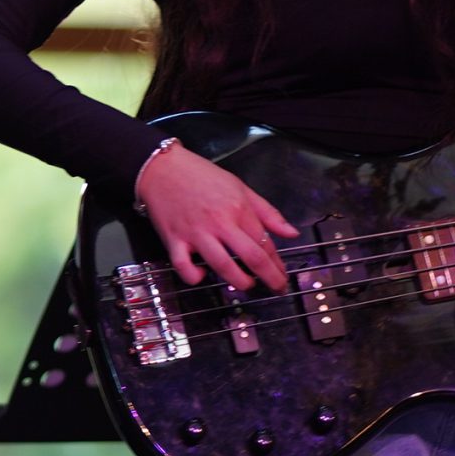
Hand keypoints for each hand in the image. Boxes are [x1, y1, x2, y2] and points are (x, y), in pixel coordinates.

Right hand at [137, 144, 299, 291]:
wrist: (163, 168)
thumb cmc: (201, 176)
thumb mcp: (240, 187)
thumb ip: (267, 212)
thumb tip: (291, 233)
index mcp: (238, 208)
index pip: (265, 242)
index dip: (278, 264)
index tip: (282, 275)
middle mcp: (220, 222)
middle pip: (251, 257)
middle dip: (269, 278)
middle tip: (276, 287)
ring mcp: (196, 233)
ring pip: (222, 265)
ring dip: (239, 281)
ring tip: (246, 284)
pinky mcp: (174, 240)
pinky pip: (184, 266)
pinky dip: (194, 276)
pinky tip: (201, 276)